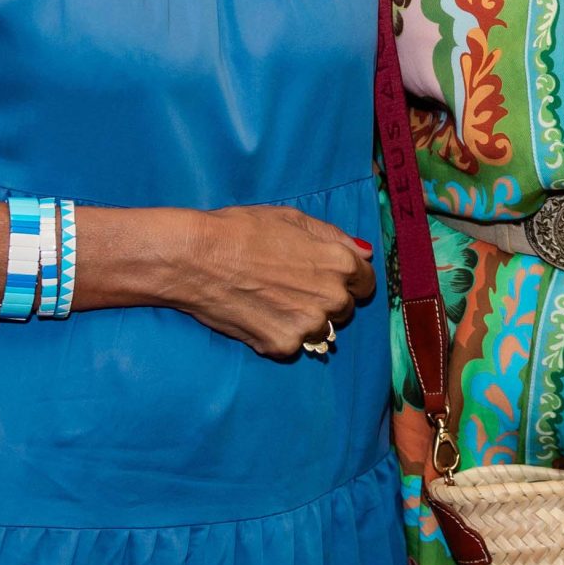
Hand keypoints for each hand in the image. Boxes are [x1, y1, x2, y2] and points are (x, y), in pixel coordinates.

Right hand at [174, 206, 375, 359]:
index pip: (367, 284)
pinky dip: (279, 333)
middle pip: (345, 308)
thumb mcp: (294, 219)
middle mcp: (332, 297)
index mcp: (340, 263)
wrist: (197, 257)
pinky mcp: (283, 345)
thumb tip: (364, 253)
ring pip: (321, 330)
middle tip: (291, 286)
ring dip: (305, 319)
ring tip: (272, 300)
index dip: (350, 280)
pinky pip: (293, 344)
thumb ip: (335, 237)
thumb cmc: (243, 230)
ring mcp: (308, 325)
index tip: (329, 278)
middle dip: (325, 299)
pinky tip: (258, 314)